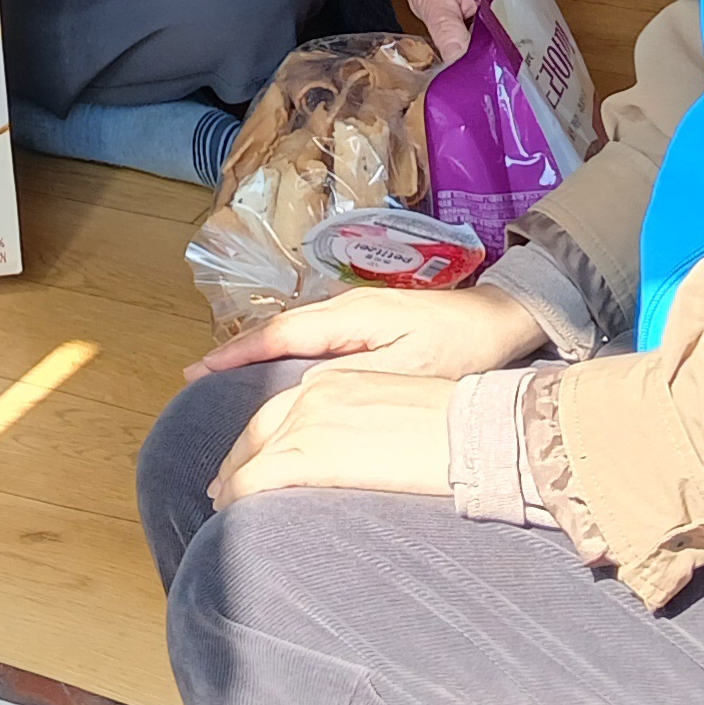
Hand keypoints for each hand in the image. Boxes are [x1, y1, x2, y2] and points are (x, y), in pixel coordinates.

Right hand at [187, 283, 540, 385]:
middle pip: (277, 333)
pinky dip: (284, 353)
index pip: (278, 337)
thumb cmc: (464, 346)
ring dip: (258, 354)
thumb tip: (304, 395)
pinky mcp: (372, 323)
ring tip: (224, 378)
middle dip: (236, 356)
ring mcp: (357, 313)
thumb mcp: (412, 371)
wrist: (507, 316)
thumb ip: (358, 380)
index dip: (236, 355)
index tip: (196, 374)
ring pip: (294, 336)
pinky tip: (279, 370)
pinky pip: (313, 339)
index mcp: (349, 317)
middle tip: (196, 380)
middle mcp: (344, 309)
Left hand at [209, 366, 455, 507]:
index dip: (259, 436)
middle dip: (237, 459)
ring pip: (252, 454)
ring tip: (224, 505)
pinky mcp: (311, 454)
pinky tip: (232, 511)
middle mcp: (313, 393)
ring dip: (234, 481)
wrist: (471, 432)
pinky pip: (258, 478)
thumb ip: (358, 428)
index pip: (280, 408)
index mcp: (334, 380)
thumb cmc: (450, 429)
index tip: (248, 458)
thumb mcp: (392, 414)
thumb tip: (350, 456)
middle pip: (257, 428)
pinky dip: (238, 495)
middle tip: (223, 485)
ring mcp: (309, 421)